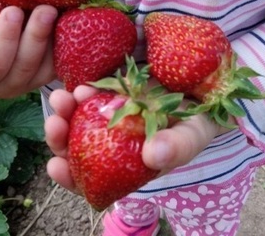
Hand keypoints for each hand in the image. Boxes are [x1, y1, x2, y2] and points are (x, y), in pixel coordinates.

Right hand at [0, 0, 57, 98]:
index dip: (3, 39)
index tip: (11, 10)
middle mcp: (2, 88)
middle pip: (24, 66)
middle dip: (36, 36)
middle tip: (46, 8)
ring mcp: (26, 85)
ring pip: (45, 68)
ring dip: (54, 40)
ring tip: (60, 10)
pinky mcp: (43, 77)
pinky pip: (58, 65)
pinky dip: (63, 44)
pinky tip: (68, 19)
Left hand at [45, 85, 227, 192]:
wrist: (209, 85)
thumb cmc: (202, 120)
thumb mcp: (195, 135)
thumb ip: (178, 147)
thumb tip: (153, 156)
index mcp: (129, 165)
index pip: (92, 179)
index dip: (70, 177)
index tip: (56, 167)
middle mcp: (116, 142)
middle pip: (77, 147)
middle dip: (60, 138)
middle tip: (55, 124)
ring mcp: (113, 115)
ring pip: (79, 119)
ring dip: (66, 111)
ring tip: (64, 98)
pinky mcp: (115, 90)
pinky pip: (94, 93)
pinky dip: (85, 92)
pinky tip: (83, 87)